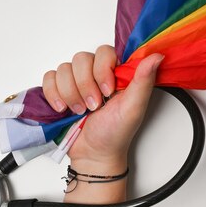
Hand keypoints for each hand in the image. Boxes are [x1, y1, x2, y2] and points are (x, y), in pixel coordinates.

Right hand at [42, 45, 163, 171]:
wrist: (93, 155)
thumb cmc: (116, 133)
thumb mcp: (134, 108)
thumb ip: (144, 81)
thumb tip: (156, 56)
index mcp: (116, 73)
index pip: (105, 52)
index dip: (102, 69)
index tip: (108, 91)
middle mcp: (96, 73)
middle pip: (81, 59)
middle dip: (85, 85)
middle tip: (94, 106)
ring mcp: (76, 81)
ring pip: (64, 69)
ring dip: (71, 93)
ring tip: (80, 111)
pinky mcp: (59, 90)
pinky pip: (49, 78)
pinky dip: (54, 94)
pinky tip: (63, 109)